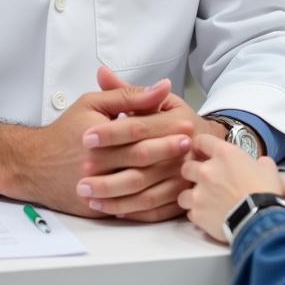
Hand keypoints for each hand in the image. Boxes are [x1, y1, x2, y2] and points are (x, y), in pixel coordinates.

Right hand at [0, 77, 170, 216]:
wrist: (34, 165)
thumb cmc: (66, 130)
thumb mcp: (93, 103)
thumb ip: (128, 95)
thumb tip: (161, 87)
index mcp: (97, 136)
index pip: (136, 131)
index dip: (163, 127)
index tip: (187, 124)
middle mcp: (96, 164)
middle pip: (140, 159)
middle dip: (169, 151)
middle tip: (192, 144)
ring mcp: (96, 188)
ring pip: (138, 187)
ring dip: (165, 178)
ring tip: (186, 168)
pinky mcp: (97, 207)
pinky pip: (129, 209)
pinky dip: (151, 204)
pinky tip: (168, 194)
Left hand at [74, 67, 223, 222]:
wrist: (203, 144)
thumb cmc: (173, 121)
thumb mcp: (156, 102)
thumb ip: (127, 91)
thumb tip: (102, 73)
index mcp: (177, 120)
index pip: (139, 126)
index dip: (111, 132)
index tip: (86, 137)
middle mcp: (184, 149)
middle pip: (142, 160)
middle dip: (109, 168)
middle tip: (81, 171)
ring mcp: (183, 177)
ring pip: (146, 191)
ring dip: (114, 195)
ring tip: (87, 193)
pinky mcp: (181, 198)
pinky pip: (154, 211)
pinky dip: (132, 211)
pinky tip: (111, 208)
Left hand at [178, 133, 284, 243]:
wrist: (261, 220)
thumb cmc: (265, 192)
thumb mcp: (268, 169)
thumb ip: (259, 162)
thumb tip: (259, 164)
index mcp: (224, 154)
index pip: (201, 140)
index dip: (201, 146)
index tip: (202, 151)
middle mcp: (207, 171)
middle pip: (186, 167)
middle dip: (192, 173)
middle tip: (202, 179)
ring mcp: (200, 193)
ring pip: (183, 193)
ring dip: (191, 196)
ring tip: (202, 202)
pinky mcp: (198, 214)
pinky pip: (190, 213)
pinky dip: (197, 215)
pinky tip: (207, 217)